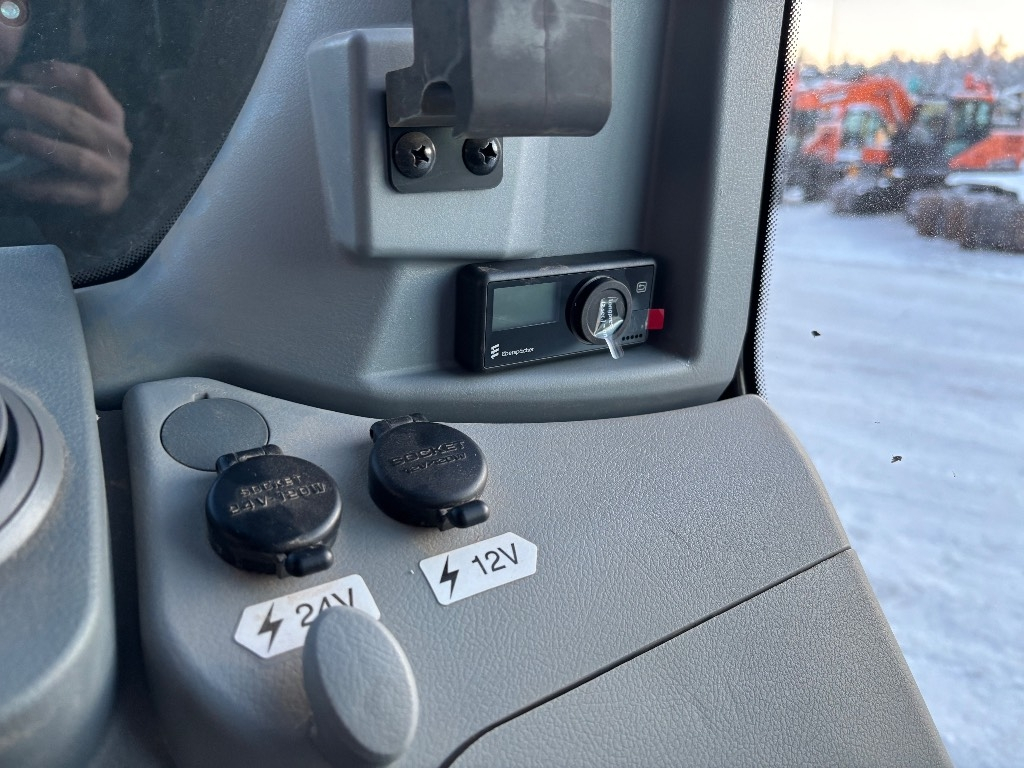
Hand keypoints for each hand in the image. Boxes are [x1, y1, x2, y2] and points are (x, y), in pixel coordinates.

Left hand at [2, 60, 131, 214]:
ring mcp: (109, 172)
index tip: (25, 71)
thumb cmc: (88, 150)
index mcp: (111, 115)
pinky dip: (35, 186)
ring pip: (74, 156)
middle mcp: (115, 141)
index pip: (88, 83)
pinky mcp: (98, 198)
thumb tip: (16, 84)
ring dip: (39, 145)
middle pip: (77, 119)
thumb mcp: (85, 123)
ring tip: (9, 137)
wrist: (110, 196)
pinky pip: (62, 191)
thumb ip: (62, 103)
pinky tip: (11, 182)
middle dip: (41, 107)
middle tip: (10, 97)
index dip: (57, 72)